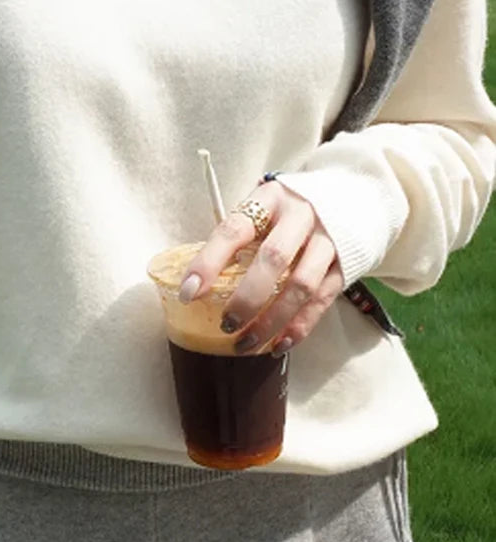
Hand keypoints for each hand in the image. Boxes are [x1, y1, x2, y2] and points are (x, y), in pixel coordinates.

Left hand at [178, 179, 343, 354]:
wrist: (353, 197)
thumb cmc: (289, 209)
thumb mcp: (263, 207)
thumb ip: (239, 235)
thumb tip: (197, 279)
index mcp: (270, 198)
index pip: (234, 229)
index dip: (209, 262)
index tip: (188, 292)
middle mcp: (301, 216)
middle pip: (273, 259)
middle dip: (246, 297)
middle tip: (226, 324)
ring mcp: (327, 240)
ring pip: (300, 285)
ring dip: (271, 320)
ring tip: (246, 342)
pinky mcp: (345, 265)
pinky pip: (321, 300)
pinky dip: (299, 326)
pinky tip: (278, 344)